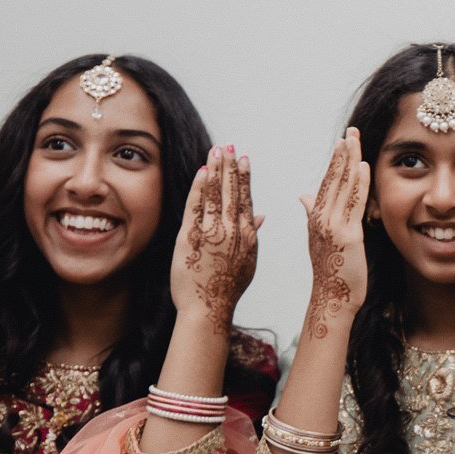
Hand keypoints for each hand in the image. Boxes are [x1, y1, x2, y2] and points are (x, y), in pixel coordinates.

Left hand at [172, 147, 260, 332]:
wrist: (208, 307)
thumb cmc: (227, 288)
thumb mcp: (248, 261)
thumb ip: (254, 234)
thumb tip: (262, 215)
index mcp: (248, 235)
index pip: (247, 199)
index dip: (245, 177)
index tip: (244, 159)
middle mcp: (233, 230)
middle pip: (233, 191)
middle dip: (230, 166)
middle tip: (229, 146)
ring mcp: (213, 232)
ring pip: (216, 194)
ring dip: (216, 170)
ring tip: (216, 151)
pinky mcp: (192, 236)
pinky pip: (197, 206)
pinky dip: (200, 187)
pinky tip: (202, 172)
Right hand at [302, 129, 371, 338]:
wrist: (332, 298)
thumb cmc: (330, 271)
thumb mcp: (318, 237)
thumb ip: (312, 212)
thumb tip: (304, 194)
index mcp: (315, 216)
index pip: (326, 181)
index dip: (335, 160)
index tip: (343, 140)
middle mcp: (321, 218)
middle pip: (333, 178)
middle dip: (343, 153)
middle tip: (351, 129)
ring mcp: (332, 226)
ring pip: (342, 186)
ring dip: (350, 161)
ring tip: (356, 139)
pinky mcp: (347, 235)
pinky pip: (354, 204)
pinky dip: (359, 184)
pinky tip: (363, 167)